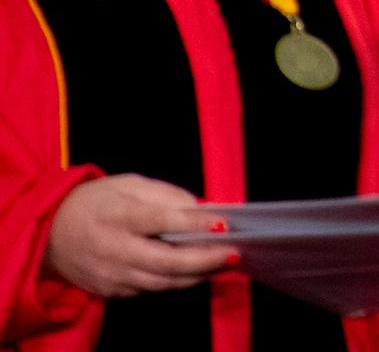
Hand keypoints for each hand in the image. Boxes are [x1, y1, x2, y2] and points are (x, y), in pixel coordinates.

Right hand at [41, 174, 235, 297]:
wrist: (48, 233)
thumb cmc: (94, 202)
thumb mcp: (128, 184)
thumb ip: (166, 194)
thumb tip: (202, 209)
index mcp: (117, 215)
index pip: (161, 221)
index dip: (194, 225)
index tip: (224, 224)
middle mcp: (113, 249)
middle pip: (166, 261)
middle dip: (205, 260)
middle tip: (234, 253)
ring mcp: (110, 274)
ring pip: (161, 282)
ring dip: (196, 276)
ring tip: (223, 264)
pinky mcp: (109, 290)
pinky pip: (148, 289)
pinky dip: (174, 282)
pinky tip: (194, 272)